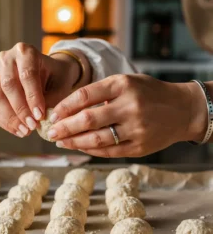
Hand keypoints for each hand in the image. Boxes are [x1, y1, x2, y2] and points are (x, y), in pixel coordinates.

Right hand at [0, 43, 85, 136]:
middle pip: (8, 85)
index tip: (40, 116)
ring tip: (25, 131)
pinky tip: (17, 130)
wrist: (47, 72)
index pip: (26, 74)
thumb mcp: (60, 84)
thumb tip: (41, 120)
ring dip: (10, 117)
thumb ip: (52, 99)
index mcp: (26, 52)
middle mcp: (5, 58)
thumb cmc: (55, 77)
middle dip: (21, 109)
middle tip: (32, 126)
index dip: (32, 97)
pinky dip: (4, 121)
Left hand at [47, 74, 206, 157]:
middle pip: (87, 120)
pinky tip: (79, 147)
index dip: (64, 106)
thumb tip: (70, 109)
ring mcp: (135, 128)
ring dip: (74, 142)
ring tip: (60, 142)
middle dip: (64, 128)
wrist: (182, 110)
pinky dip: (90, 150)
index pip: (84, 95)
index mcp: (123, 85)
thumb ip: (101, 93)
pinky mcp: (139, 147)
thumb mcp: (127, 82)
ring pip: (96, 139)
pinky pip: (109, 151)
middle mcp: (129, 106)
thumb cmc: (149, 93)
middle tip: (50, 133)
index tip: (53, 114)